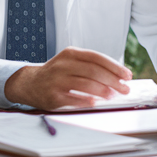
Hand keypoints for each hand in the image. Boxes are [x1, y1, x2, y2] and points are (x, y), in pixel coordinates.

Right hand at [4, 47, 131, 110]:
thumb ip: (90, 65)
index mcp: (71, 54)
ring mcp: (57, 81)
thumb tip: (118, 76)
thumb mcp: (70, 62)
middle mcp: (63, 65)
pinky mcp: (53, 96)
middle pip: (94, 71)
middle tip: (125, 89)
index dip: (115, 66)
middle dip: (113, 81)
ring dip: (103, 91)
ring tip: (113, 95)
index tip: (127, 75)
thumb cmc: (57, 73)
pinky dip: (86, 101)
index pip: (97, 58)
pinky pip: (73, 99)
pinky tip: (96, 103)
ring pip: (86, 84)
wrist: (30, 83)